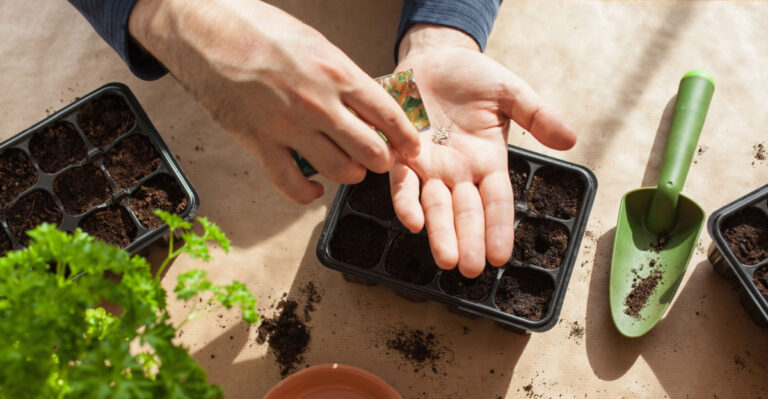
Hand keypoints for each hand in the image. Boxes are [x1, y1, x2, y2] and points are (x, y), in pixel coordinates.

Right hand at [129, 0, 420, 203]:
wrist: (205, 30)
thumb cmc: (258, 29)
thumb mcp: (315, 43)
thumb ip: (342, 77)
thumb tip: (367, 104)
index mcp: (337, 73)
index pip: (389, 115)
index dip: (407, 138)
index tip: (411, 147)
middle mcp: (319, 104)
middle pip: (372, 151)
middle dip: (382, 159)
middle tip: (380, 158)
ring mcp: (289, 128)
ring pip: (340, 171)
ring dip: (351, 174)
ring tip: (350, 167)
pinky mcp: (260, 144)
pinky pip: (293, 186)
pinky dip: (309, 192)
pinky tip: (315, 187)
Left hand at [392, 26, 575, 276]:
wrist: (433, 56)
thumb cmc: (473, 76)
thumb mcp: (510, 92)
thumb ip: (537, 115)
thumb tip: (571, 139)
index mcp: (488, 162)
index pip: (496, 202)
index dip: (498, 229)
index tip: (501, 257)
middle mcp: (459, 172)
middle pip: (466, 212)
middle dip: (468, 241)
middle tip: (470, 270)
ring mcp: (430, 166)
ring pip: (435, 206)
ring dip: (440, 233)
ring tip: (446, 259)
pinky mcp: (402, 154)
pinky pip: (403, 182)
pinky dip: (406, 201)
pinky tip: (412, 221)